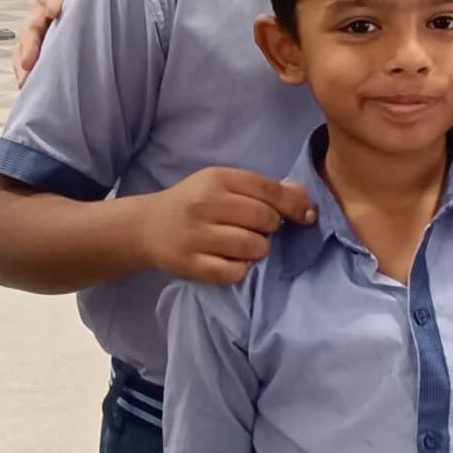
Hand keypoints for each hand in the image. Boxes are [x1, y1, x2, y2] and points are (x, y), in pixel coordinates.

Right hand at [11, 0, 83, 83]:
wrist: (133, 23)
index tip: (57, 11)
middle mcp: (53, 8)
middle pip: (34, 22)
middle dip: (31, 41)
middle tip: (30, 61)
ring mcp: (51, 31)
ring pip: (30, 43)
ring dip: (25, 59)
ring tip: (25, 80)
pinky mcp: (51, 52)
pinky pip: (32, 61)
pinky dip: (27, 72)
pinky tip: (26, 85)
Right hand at [139, 167, 316, 284]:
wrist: (146, 226)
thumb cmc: (193, 203)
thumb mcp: (223, 185)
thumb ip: (262, 189)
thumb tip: (303, 196)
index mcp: (217, 179)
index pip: (269, 190)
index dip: (295, 205)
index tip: (306, 216)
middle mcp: (205, 204)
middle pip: (265, 219)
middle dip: (272, 228)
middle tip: (259, 230)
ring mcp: (196, 236)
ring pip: (254, 247)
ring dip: (259, 250)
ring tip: (245, 245)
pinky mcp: (190, 264)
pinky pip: (235, 272)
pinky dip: (241, 269)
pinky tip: (232, 261)